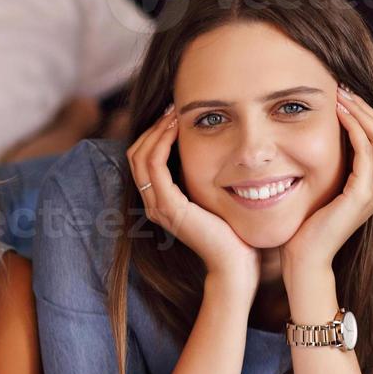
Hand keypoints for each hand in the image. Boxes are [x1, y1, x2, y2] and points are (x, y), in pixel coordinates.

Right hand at [128, 107, 258, 290]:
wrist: (236, 265)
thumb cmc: (233, 234)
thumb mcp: (216, 200)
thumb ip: (207, 180)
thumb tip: (216, 154)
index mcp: (161, 201)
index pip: (143, 159)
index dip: (154, 134)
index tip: (174, 115)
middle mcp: (152, 203)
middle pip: (136, 154)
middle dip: (152, 128)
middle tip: (172, 108)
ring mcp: (157, 206)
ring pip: (141, 157)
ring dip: (156, 131)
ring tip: (174, 114)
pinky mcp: (168, 208)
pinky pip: (155, 167)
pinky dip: (162, 144)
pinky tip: (178, 130)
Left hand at [282, 86, 372, 277]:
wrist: (303, 258)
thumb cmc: (303, 227)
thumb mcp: (318, 192)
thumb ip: (326, 172)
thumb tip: (311, 147)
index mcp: (372, 185)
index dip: (362, 115)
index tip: (341, 96)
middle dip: (363, 108)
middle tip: (342, 88)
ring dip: (359, 113)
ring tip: (340, 95)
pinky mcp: (362, 196)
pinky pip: (365, 153)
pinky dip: (354, 130)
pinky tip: (338, 116)